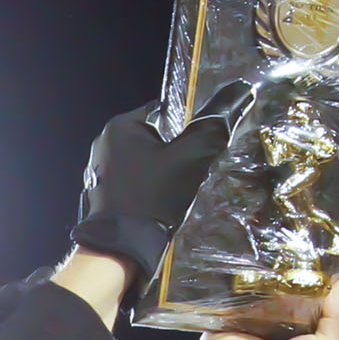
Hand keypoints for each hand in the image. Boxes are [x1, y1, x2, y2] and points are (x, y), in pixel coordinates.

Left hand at [70, 81, 255, 289]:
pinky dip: (144, 189)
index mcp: (121, 125)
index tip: (200, 147)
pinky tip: (155, 204)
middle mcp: (103, 143)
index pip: (165, 111)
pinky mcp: (97, 195)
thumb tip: (241, 90)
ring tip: (174, 191)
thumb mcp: (192, 158)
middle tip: (189, 172)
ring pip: (140, 162)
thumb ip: (214, 126)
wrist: (119, 249)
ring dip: (158, 172)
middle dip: (173, 152)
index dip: (188, 127)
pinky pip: (129, 183)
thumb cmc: (154, 197)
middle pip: (152, 137)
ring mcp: (96, 171)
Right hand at [196, 277, 338, 339]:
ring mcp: (264, 331)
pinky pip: (255, 296)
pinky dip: (262, 286)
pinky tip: (272, 275)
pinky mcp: (243, 321)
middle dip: (311, 291)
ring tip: (295, 270)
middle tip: (318, 272)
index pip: (327, 326)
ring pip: (280, 301)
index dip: (336, 305)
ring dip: (286, 287)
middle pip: (303, 309)